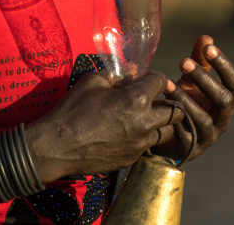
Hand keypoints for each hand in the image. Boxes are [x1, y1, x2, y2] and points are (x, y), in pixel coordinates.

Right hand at [26, 70, 183, 182]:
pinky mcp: (132, 159)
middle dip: (168, 102)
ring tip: (146, 116)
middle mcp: (144, 123)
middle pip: (175, 112)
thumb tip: (131, 74)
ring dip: (160, 122)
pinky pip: (149, 146)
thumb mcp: (93, 81)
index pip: (162, 82)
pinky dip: (146, 137)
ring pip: (167, 132)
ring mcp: (140, 144)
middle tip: (155, 98)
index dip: (156, 77)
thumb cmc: (73, 109)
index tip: (149, 78)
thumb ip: (117, 76)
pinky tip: (131, 132)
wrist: (58, 146)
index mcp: (136, 99)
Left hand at [153, 35, 233, 161]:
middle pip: (223, 99)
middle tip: (183, 62)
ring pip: (202, 118)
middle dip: (203, 79)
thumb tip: (206, 37)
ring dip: (184, 99)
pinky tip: (161, 105)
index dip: (224, 65)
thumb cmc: (184, 100)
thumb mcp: (191, 79)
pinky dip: (174, 119)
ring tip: (167, 84)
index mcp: (226, 101)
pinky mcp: (191, 149)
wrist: (166, 132)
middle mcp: (222, 119)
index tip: (209, 48)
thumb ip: (199, 61)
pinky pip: (185, 135)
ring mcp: (208, 136)